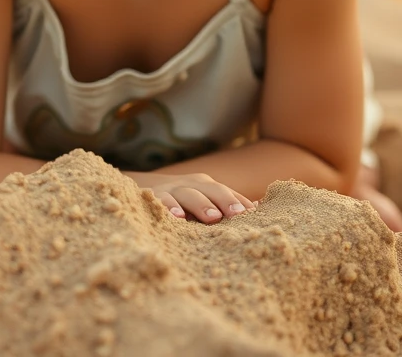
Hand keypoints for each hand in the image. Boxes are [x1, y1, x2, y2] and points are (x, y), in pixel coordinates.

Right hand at [130, 171, 256, 222]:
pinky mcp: (153, 196)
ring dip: (201, 204)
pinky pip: (162, 200)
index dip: (240, 203)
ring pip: (188, 193)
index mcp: (206, 186)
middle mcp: (191, 184)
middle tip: (237, 214)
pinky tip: (178, 217)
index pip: (227, 194)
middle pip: (211, 189)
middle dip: (225, 201)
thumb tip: (259, 208)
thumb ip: (226, 206)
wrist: (142, 188)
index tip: (254, 215)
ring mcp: (172, 189)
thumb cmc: (181, 202)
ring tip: (212, 217)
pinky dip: (170, 206)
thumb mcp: (202, 202)